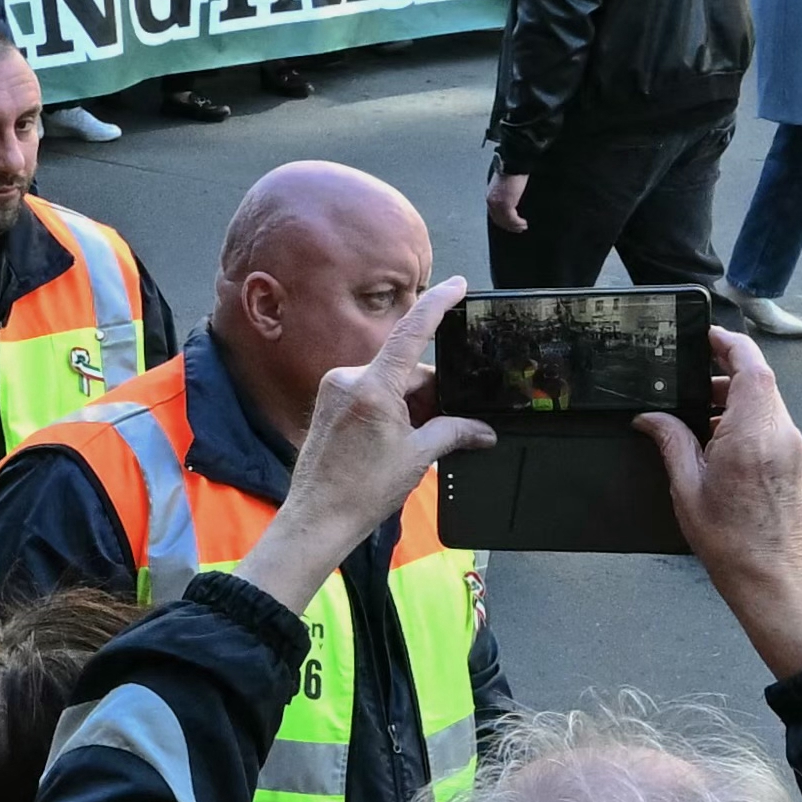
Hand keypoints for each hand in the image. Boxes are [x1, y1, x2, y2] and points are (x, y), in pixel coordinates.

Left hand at [237, 276, 493, 612]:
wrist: (318, 518)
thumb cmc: (362, 490)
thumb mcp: (418, 457)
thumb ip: (454, 433)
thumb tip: (484, 431)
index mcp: (373, 386)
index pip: (412, 333)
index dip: (437, 304)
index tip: (456, 284)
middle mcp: (350, 378)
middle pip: (408, 370)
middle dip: (432, 394)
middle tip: (449, 428)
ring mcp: (335, 388)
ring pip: (391, 383)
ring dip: (412, 405)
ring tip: (416, 443)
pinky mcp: (328, 401)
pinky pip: (371, 392)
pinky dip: (392, 408)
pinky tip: (398, 439)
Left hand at [484, 167, 532, 235]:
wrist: (513, 165)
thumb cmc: (511, 171)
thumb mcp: (504, 185)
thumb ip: (504, 194)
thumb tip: (511, 200)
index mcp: (490, 196)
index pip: (494, 213)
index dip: (502, 220)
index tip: (509, 224)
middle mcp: (492, 202)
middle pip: (499, 219)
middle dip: (508, 226)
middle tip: (517, 229)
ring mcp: (498, 205)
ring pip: (505, 221)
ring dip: (514, 226)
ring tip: (522, 227)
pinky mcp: (506, 205)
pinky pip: (512, 219)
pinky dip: (518, 223)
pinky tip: (523, 224)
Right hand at [651, 327, 801, 673]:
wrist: (774, 576)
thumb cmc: (732, 541)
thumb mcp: (686, 487)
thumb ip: (670, 441)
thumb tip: (650, 418)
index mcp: (751, 434)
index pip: (750, 366)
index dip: (728, 343)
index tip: (705, 336)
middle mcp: (779, 433)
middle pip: (758, 379)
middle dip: (723, 372)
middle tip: (686, 382)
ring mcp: (791, 445)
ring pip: (764, 399)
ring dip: (732, 397)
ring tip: (695, 416)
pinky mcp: (794, 459)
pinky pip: (769, 421)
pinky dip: (743, 417)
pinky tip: (715, 440)